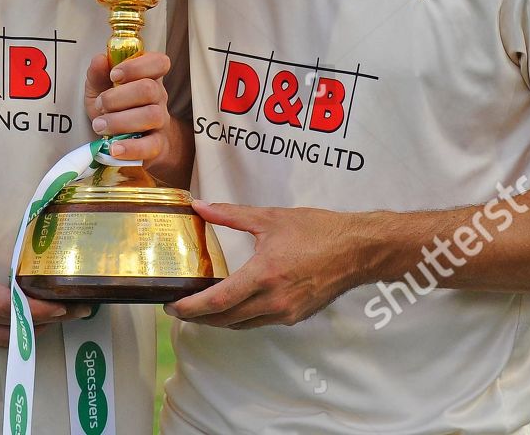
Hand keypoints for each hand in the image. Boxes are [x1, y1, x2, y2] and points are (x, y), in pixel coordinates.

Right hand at [0, 200, 83, 345]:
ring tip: (67, 314)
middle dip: (51, 318)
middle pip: (16, 324)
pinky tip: (38, 321)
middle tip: (81, 307)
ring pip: (9, 336)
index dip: (36, 308)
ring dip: (38, 328)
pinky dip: (20, 333)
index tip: (63, 304)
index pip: (7, 305)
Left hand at [83, 51, 170, 163]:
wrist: (131, 140)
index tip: (114, 74)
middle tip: (100, 105)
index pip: (158, 62)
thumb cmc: (116, 109)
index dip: (136, 66)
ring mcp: (160, 121)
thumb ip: (98, 73)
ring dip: (120, 121)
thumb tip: (100, 59)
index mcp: (148, 77)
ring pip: (151, 115)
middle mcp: (159, 97)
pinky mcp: (157, 145)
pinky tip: (114, 148)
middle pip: (149, 89)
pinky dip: (131, 148)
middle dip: (118, 97)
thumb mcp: (101, 88)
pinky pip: (150, 146)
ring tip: (100, 125)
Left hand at [167, 201, 375, 328]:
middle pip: (225, 319)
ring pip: (242, 324)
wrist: (358, 249)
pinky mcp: (296, 316)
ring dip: (219, 319)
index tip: (171, 306)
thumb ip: (230, 214)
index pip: (218, 301)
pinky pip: (260, 322)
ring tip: (202, 307)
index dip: (191, 307)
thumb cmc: (319, 231)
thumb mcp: (270, 217)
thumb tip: (200, 206)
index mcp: (264, 274)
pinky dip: (242, 316)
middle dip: (199, 317)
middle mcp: (274, 300)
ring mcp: (286, 312)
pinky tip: (235, 303)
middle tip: (179, 307)